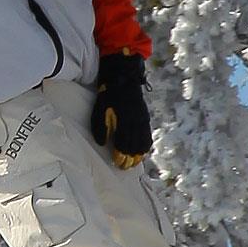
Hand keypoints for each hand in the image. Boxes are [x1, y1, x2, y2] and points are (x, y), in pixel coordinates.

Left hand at [91, 52, 151, 168]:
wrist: (123, 79)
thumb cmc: (107, 95)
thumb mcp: (99, 111)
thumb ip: (101, 128)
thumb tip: (102, 144)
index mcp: (124, 123)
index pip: (124, 145)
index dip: (122, 157)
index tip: (118, 165)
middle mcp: (136, 123)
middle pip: (135, 147)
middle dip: (130, 159)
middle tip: (125, 167)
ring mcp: (142, 120)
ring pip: (143, 142)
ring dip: (139, 154)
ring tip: (134, 162)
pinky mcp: (145, 117)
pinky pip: (147, 135)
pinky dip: (145, 145)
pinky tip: (142, 150)